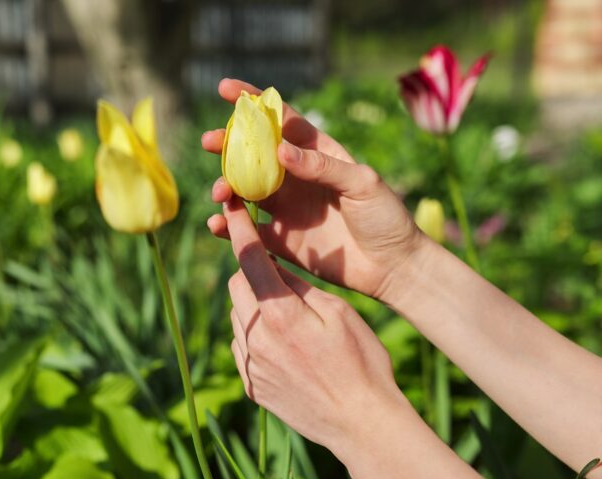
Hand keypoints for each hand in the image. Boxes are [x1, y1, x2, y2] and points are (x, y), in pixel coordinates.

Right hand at [204, 78, 422, 300]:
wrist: (392, 267)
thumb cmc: (385, 217)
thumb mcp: (362, 183)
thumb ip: (322, 166)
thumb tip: (279, 150)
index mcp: (317, 154)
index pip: (281, 121)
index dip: (253, 103)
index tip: (225, 89)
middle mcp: (296, 177)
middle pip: (253, 155)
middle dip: (228, 145)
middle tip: (209, 142)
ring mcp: (286, 208)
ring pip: (244, 190)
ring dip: (226, 186)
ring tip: (219, 192)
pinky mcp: (281, 240)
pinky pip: (247, 230)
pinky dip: (228, 225)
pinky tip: (216, 223)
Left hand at [222, 197, 518, 478]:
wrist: (362, 425)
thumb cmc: (362, 363)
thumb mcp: (339, 314)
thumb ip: (300, 287)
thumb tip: (273, 267)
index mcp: (281, 316)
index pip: (250, 260)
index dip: (239, 230)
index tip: (230, 210)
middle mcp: (257, 340)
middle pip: (237, 287)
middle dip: (252, 274)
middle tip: (279, 276)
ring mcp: (251, 366)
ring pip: (238, 317)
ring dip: (254, 307)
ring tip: (290, 318)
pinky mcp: (252, 386)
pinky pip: (242, 348)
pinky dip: (255, 337)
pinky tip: (285, 346)